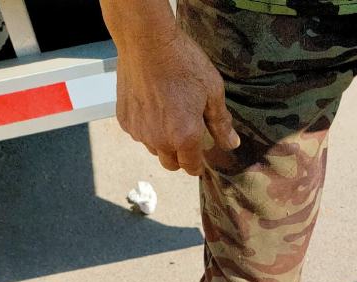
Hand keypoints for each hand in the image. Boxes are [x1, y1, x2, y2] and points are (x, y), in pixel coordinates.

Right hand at [115, 27, 238, 175]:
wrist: (145, 39)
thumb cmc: (182, 61)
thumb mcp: (212, 90)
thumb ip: (221, 123)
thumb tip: (232, 144)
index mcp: (185, 137)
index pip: (191, 167)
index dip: (197, 162)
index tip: (200, 153)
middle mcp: (160, 141)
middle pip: (171, 163)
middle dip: (180, 156)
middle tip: (185, 133)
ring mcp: (140, 132)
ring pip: (154, 149)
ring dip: (162, 141)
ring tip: (168, 115)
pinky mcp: (125, 120)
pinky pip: (138, 133)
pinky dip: (145, 126)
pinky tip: (151, 104)